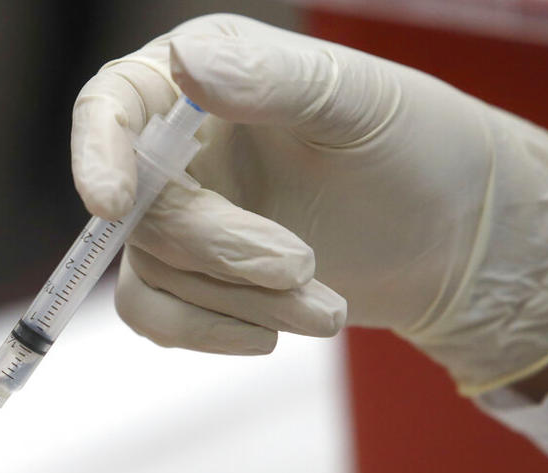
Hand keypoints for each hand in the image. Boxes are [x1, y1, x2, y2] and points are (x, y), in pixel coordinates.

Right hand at [72, 14, 547, 394]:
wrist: (450, 236)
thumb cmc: (413, 146)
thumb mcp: (354, 101)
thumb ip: (268, 79)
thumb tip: (184, 63)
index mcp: (202, 79)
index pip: (112, 105)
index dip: (97, 152)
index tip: (112, 204)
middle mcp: (175, 148)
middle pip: (141, 210)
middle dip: (220, 249)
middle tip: (300, 266)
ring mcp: (180, 217)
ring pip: (156, 273)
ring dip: (242, 301)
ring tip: (327, 308)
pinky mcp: (193, 278)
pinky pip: (157, 317)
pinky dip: (210, 332)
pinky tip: (273, 334)